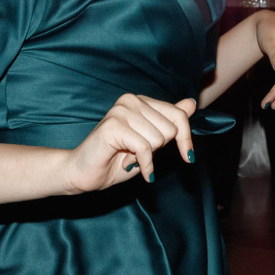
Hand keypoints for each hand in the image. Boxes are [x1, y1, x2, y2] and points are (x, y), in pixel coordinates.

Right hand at [62, 94, 196, 191]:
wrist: (83, 173)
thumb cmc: (115, 160)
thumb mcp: (151, 142)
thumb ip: (169, 122)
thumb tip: (191, 103)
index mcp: (140, 101)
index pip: (178, 115)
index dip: (186, 139)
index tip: (187, 157)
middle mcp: (131, 101)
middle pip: (170, 130)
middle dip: (158, 150)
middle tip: (137, 154)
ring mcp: (121, 111)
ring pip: (158, 140)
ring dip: (146, 157)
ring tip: (127, 157)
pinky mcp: (113, 126)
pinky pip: (144, 149)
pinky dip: (143, 164)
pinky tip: (129, 166)